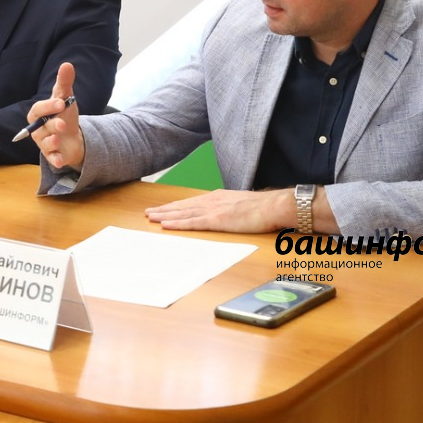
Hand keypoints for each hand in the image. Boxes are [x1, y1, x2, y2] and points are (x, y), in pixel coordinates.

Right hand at [28, 61, 84, 170]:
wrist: (73, 135)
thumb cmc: (64, 114)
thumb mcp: (65, 98)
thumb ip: (64, 83)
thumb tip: (67, 64)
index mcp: (38, 114)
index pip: (37, 110)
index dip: (48, 106)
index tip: (61, 102)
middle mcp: (38, 130)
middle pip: (40, 128)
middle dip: (51, 125)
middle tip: (62, 123)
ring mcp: (45, 144)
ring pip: (45, 144)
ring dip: (51, 142)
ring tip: (59, 139)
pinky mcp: (53, 156)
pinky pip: (51, 159)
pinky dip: (55, 160)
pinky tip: (60, 159)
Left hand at [145, 189, 295, 232]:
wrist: (274, 206)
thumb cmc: (263, 208)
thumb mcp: (242, 205)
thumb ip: (230, 209)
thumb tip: (226, 215)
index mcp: (219, 198)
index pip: (192, 202)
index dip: (176, 206)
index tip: (163, 208)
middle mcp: (212, 201)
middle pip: (183, 206)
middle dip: (165, 209)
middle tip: (149, 212)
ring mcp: (213, 210)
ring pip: (183, 213)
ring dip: (166, 215)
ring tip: (151, 217)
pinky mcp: (217, 220)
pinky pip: (192, 222)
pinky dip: (177, 223)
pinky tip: (166, 224)